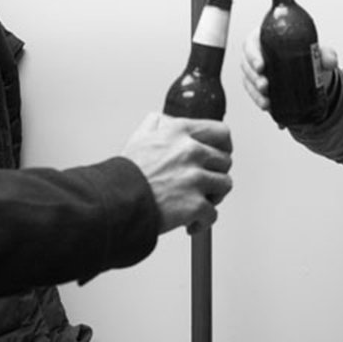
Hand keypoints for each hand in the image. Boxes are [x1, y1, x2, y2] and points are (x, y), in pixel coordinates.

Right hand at [121, 112, 233, 233]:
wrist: (117, 202)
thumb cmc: (126, 175)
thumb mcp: (139, 138)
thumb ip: (154, 124)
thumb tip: (162, 119)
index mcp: (180, 132)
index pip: (221, 132)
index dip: (224, 146)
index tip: (221, 154)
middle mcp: (191, 151)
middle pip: (225, 161)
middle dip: (216, 173)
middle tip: (205, 183)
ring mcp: (195, 178)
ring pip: (224, 185)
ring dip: (214, 196)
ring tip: (198, 201)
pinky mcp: (195, 205)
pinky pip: (212, 214)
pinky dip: (203, 221)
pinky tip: (190, 222)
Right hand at [240, 28, 338, 117]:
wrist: (310, 73)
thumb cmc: (306, 55)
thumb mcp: (316, 53)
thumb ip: (325, 54)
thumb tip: (330, 61)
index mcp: (265, 38)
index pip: (251, 43)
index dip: (252, 55)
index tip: (261, 66)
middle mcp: (257, 53)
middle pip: (247, 64)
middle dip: (253, 77)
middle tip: (265, 86)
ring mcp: (256, 71)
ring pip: (248, 81)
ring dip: (255, 92)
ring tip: (266, 102)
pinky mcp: (257, 85)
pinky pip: (253, 93)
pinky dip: (259, 101)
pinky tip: (267, 107)